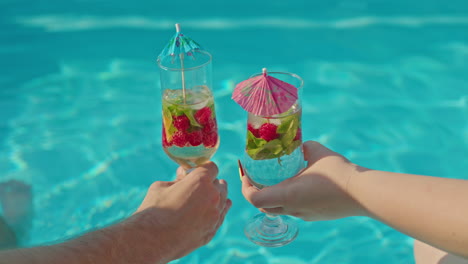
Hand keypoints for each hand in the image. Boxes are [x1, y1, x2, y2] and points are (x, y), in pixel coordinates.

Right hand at [136, 162, 230, 260]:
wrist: (152, 240)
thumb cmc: (154, 211)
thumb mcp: (161, 186)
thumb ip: (177, 180)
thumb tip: (183, 176)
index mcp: (201, 181)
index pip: (212, 167)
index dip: (204, 168)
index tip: (198, 171)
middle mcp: (212, 196)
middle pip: (220, 184)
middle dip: (211, 182)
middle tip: (201, 185)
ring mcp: (214, 215)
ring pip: (223, 200)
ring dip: (217, 196)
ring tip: (211, 196)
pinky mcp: (212, 231)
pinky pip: (221, 216)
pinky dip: (219, 211)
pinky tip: (217, 210)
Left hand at [242, 141, 364, 220]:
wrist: (363, 194)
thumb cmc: (339, 172)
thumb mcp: (316, 151)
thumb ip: (302, 146)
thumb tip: (298, 144)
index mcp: (287, 194)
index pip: (254, 198)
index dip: (245, 186)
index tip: (248, 174)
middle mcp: (292, 209)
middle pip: (264, 206)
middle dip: (256, 191)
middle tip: (257, 176)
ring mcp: (304, 215)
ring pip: (279, 209)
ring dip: (273, 196)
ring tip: (277, 179)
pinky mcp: (314, 216)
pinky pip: (294, 209)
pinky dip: (288, 198)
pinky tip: (299, 184)